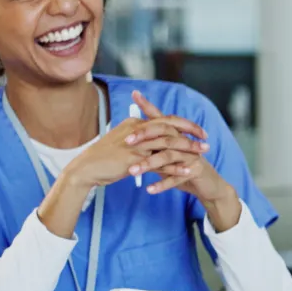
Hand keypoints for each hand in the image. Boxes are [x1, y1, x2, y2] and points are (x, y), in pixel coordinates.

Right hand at [36, 97, 212, 236]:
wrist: (85, 169)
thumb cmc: (103, 158)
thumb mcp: (122, 143)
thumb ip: (138, 140)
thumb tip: (152, 140)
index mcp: (134, 124)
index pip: (164, 119)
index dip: (182, 123)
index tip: (197, 130)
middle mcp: (136, 131)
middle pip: (169, 127)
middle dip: (190, 133)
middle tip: (206, 140)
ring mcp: (135, 145)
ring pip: (167, 143)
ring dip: (188, 149)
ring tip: (203, 155)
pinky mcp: (133, 160)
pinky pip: (160, 163)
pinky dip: (175, 167)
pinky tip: (188, 171)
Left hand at [124, 92, 241, 228]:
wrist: (209, 185)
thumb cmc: (184, 168)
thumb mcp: (168, 156)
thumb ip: (153, 147)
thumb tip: (130, 137)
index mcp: (177, 135)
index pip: (161, 118)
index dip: (149, 106)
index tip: (134, 94)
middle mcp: (185, 142)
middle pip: (164, 134)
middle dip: (144, 136)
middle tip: (126, 140)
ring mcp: (192, 156)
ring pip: (167, 156)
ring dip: (148, 164)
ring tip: (132, 171)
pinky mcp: (195, 171)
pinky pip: (176, 178)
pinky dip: (162, 184)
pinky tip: (149, 189)